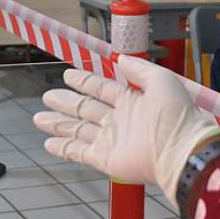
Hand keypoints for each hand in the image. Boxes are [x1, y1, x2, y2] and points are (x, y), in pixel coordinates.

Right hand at [35, 56, 219, 201]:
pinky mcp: (106, 159)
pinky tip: (48, 142)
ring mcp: (112, 141)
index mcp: (133, 101)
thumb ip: (139, 69)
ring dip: (59, 124)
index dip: (85, 82)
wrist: (179, 150)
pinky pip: (79, 152)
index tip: (69, 75)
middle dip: (67, 102)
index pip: (102, 89)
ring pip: (78, 130)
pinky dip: (63, 147)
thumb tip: (121, 58)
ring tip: (40, 118)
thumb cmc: (175, 116)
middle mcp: (120, 121)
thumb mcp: (161, 80)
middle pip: (86, 109)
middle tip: (47, 95)